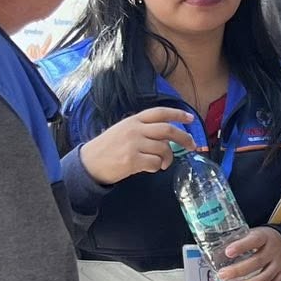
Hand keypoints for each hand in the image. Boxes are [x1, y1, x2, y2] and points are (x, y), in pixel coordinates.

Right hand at [79, 107, 195, 185]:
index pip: (160, 113)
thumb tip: (166, 137)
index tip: (191, 119)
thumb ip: (142, 130)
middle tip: (192, 145)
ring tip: (163, 163)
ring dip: (168, 158)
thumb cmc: (107, 147)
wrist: (89, 163)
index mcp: (134, 120)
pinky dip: (158, 167)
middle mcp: (135, 129)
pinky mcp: (132, 160)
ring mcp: (133, 144)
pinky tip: (152, 168)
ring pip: (164, 149)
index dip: (178, 114)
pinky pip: (155, 163)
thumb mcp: (123, 130)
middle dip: (184, 137)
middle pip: (168, 130)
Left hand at [216, 227, 280, 280]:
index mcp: (264, 237)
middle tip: (223, 275)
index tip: (228, 252)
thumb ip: (238, 241)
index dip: (241, 246)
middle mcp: (273, 250)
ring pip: (266, 275)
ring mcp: (279, 262)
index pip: (254, 240)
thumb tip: (215, 252)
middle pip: (257, 261)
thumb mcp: (251, 234)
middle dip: (238, 270)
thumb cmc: (262, 239)